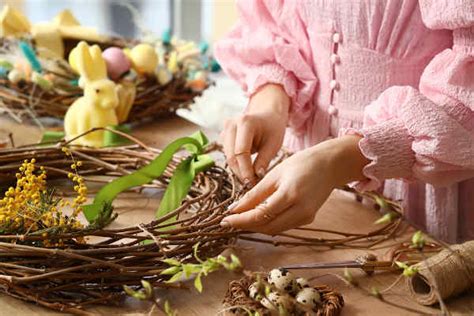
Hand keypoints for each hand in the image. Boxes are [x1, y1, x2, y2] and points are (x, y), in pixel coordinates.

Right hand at [220, 84, 289, 182]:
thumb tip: (255, 177)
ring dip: (237, 169)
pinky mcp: (223, 135)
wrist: (268, 115)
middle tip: (251, 183)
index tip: (252, 182)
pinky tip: (246, 169)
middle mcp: (231, 124)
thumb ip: (263, 161)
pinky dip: (236, 163)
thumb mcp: (273, 145)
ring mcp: (225, 129)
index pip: (241, 152)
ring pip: (228, 156)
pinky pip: (227, 153)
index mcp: (245, 122)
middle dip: (240, 172)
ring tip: (250, 178)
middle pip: (231, 155)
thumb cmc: (273, 129)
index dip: (245, 170)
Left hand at [220, 136, 368, 234]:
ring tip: (240, 219)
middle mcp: (300, 210)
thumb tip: (235, 209)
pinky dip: (269, 223)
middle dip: (246, 226)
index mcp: (290, 195)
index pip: (260, 215)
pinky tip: (258, 217)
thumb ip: (255, 194)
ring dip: (256, 226)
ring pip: (274, 229)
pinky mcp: (308, 219)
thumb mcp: (275, 174)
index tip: (224, 220)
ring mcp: (306, 217)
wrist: (330, 165)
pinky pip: (283, 226)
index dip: (240, 220)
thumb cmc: (301, 164)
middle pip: (266, 227)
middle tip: (229, 221)